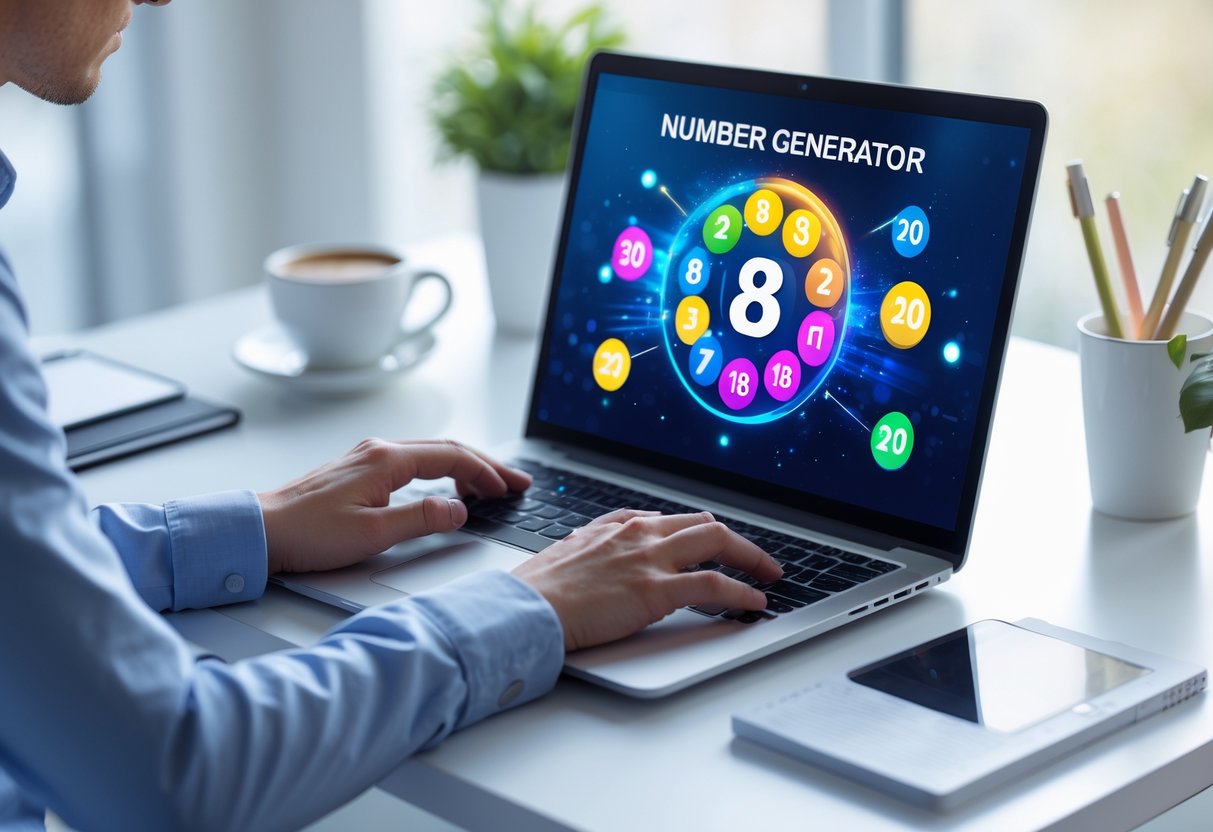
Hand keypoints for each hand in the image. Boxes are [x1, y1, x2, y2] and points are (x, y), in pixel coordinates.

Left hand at [257, 438, 530, 573]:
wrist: (261, 531)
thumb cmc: (307, 533)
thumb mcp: (373, 534)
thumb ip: (421, 519)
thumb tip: (458, 510)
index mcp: (386, 460)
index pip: (452, 456)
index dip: (486, 472)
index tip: (509, 488)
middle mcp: (377, 450)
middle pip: (446, 449)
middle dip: (485, 465)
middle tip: (515, 482)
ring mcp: (367, 458)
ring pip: (430, 454)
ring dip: (464, 466)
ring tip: (489, 485)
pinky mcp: (358, 471)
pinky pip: (413, 462)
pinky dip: (441, 471)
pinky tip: (446, 486)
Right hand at [512, 509, 783, 651]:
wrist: (526, 608)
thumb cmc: (539, 590)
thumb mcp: (569, 554)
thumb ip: (595, 550)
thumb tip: (604, 560)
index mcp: (617, 525)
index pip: (671, 519)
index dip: (699, 532)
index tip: (711, 542)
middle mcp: (638, 533)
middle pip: (703, 524)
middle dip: (735, 540)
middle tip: (755, 557)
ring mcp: (650, 558)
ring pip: (717, 542)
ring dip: (750, 557)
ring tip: (768, 574)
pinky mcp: (656, 589)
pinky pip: (713, 584)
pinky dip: (741, 590)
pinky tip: (754, 600)